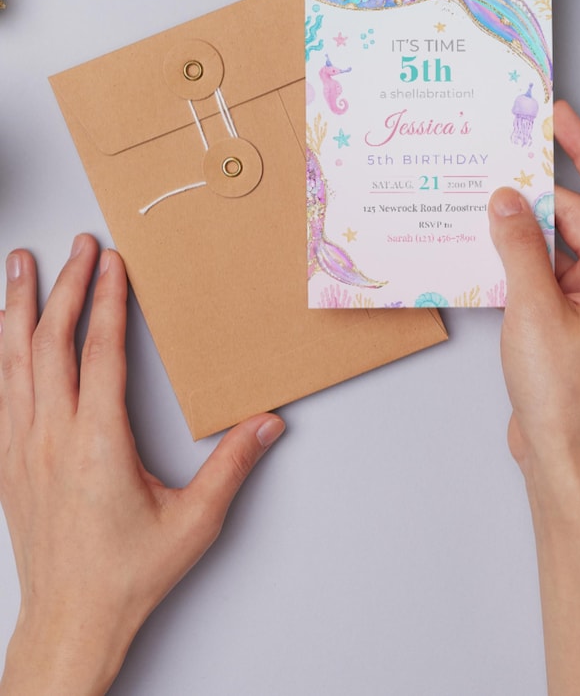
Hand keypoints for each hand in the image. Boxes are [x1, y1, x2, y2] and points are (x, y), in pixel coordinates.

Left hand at [0, 236, 283, 695]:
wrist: (70, 622)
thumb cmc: (126, 574)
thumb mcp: (194, 521)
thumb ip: (232, 466)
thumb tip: (266, 423)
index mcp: (96, 443)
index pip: (101, 352)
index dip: (109, 301)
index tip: (113, 262)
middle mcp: (51, 437)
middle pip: (50, 341)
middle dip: (66, 285)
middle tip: (77, 245)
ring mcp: (22, 448)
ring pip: (13, 360)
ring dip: (17, 307)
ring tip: (20, 265)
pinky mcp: (9, 464)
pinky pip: (1, 392)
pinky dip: (1, 352)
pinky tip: (1, 335)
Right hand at [488, 102, 579, 694]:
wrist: (561, 455)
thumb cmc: (565, 396)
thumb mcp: (534, 310)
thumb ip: (518, 247)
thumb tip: (507, 201)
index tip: (560, 119)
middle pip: (579, 217)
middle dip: (540, 195)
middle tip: (501, 165)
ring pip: (558, 244)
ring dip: (524, 228)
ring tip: (485, 206)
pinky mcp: (568, 318)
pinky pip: (545, 270)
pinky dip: (518, 257)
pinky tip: (487, 248)